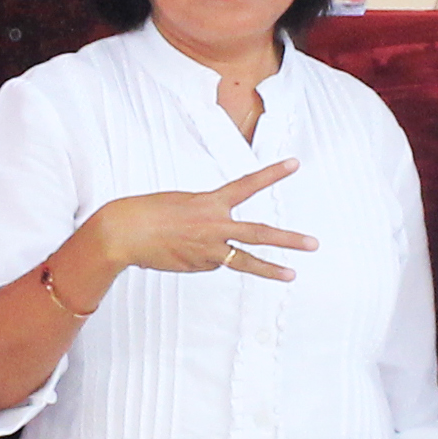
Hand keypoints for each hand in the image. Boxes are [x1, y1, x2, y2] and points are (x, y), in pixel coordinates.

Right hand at [82, 161, 316, 283]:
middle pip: (259, 234)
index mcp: (210, 202)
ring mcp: (209, 249)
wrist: (124, 232)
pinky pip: (212, 263)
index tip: (295, 163)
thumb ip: (207, 219)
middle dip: (289, 240)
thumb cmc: (148, 212)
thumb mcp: (183, 204)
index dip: (273, 173)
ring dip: (271, 270)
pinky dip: (206, 259)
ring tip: (293, 275)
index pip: (248, 184)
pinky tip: (186, 253)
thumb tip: (221, 248)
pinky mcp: (200, 266)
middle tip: (314, 244)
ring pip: (245, 261)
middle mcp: (215, 225)